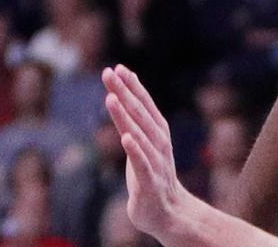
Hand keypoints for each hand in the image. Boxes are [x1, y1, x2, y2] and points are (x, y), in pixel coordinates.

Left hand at [103, 65, 190, 238]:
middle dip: (123, 92)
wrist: (168, 211)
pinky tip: (126, 138)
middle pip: (139, 113)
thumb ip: (136, 115)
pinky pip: (142, 163)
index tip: (117, 67)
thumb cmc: (152, 173)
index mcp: (157, 129)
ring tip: (111, 99)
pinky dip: (135, 150)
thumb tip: (127, 85)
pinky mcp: (150, 181)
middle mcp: (159, 140)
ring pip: (138, 134)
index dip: (130, 85)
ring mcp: (156, 160)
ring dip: (125, 116)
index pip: (143, 102)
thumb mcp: (145, 140)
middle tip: (109, 73)